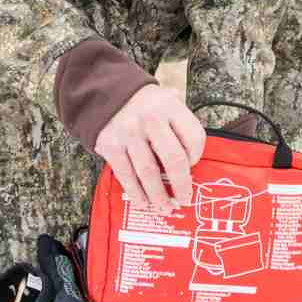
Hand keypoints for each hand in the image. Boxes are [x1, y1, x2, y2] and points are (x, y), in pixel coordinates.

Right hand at [94, 85, 205, 213]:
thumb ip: (180, 123)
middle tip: (185, 200)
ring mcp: (129, 133)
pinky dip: (137, 194)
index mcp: (170, 107)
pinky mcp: (111, 146)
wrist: (105, 92)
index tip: (193, 166)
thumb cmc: (144, 104)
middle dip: (182, 186)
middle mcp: (151, 119)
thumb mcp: (167, 100)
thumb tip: (192, 160)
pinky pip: (126, 176)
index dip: (197, 156)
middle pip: (174, 159)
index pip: (193, 137)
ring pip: (149, 173)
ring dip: (159, 197)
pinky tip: (144, 203)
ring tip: (165, 208)